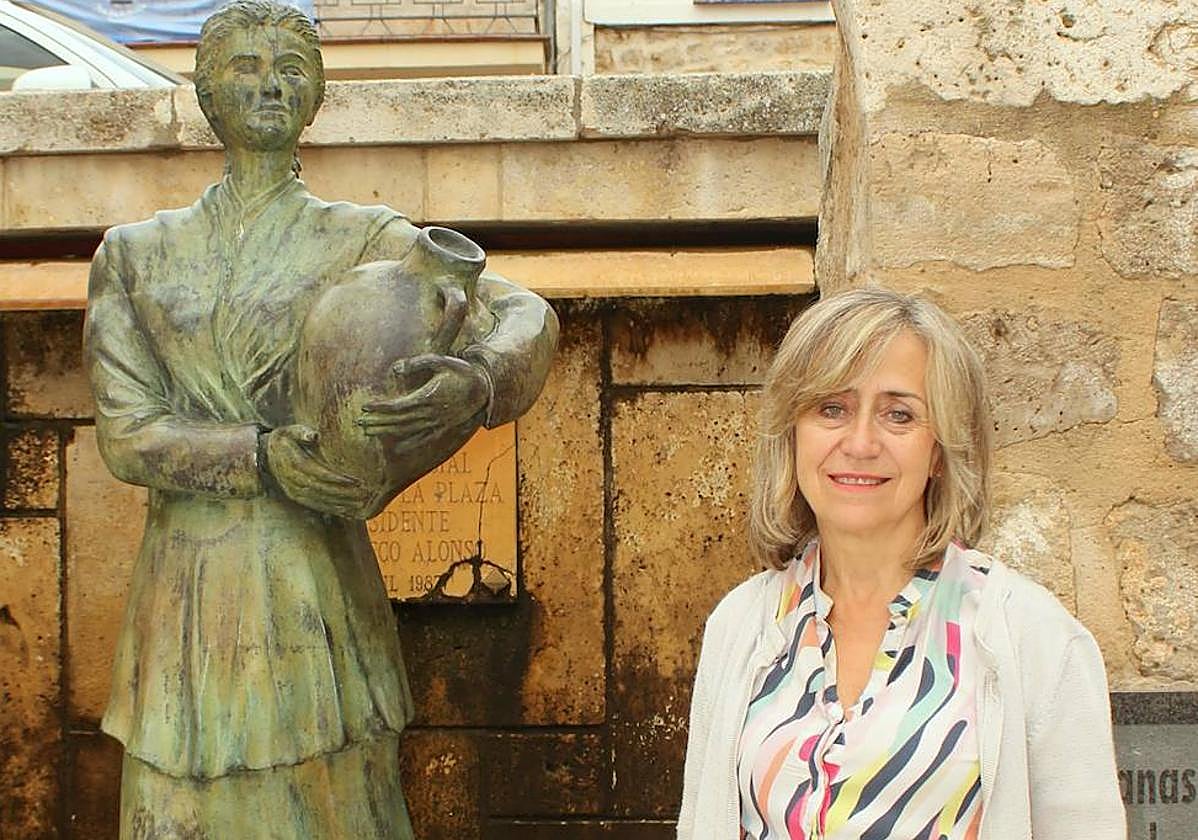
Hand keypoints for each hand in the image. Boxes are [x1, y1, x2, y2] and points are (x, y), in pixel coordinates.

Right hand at [264, 425, 371, 516]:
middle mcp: (294, 480)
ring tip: (358, 503)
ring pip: (319, 500)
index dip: (338, 479)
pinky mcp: (295, 496)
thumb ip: (302, 432)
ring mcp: (293, 490)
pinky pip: (314, 505)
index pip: (320, 474)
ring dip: (339, 503)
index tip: (355, 481)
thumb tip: (314, 435)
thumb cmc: (285, 440)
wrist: (265, 455)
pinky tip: (345, 509)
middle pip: (322, 490)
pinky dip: (330, 508)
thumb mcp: (290, 431)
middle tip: (363, 494)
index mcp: (295, 464)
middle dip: (343, 494)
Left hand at [356, 354, 489, 449]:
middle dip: (378, 422)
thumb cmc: (460, 371)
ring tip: (370, 432)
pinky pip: (424, 438)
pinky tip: (398, 447)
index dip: (381, 408)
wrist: (483, 387)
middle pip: (399, 421)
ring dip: (388, 432)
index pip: (398, 406)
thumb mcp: (440, 360)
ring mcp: (438, 422)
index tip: (365, 407)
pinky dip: (410, 443)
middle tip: (360, 423)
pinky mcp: (444, 426)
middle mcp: (431, 413)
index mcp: (428, 397)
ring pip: (408, 430)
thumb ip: (416, 363)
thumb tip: (394, 370)